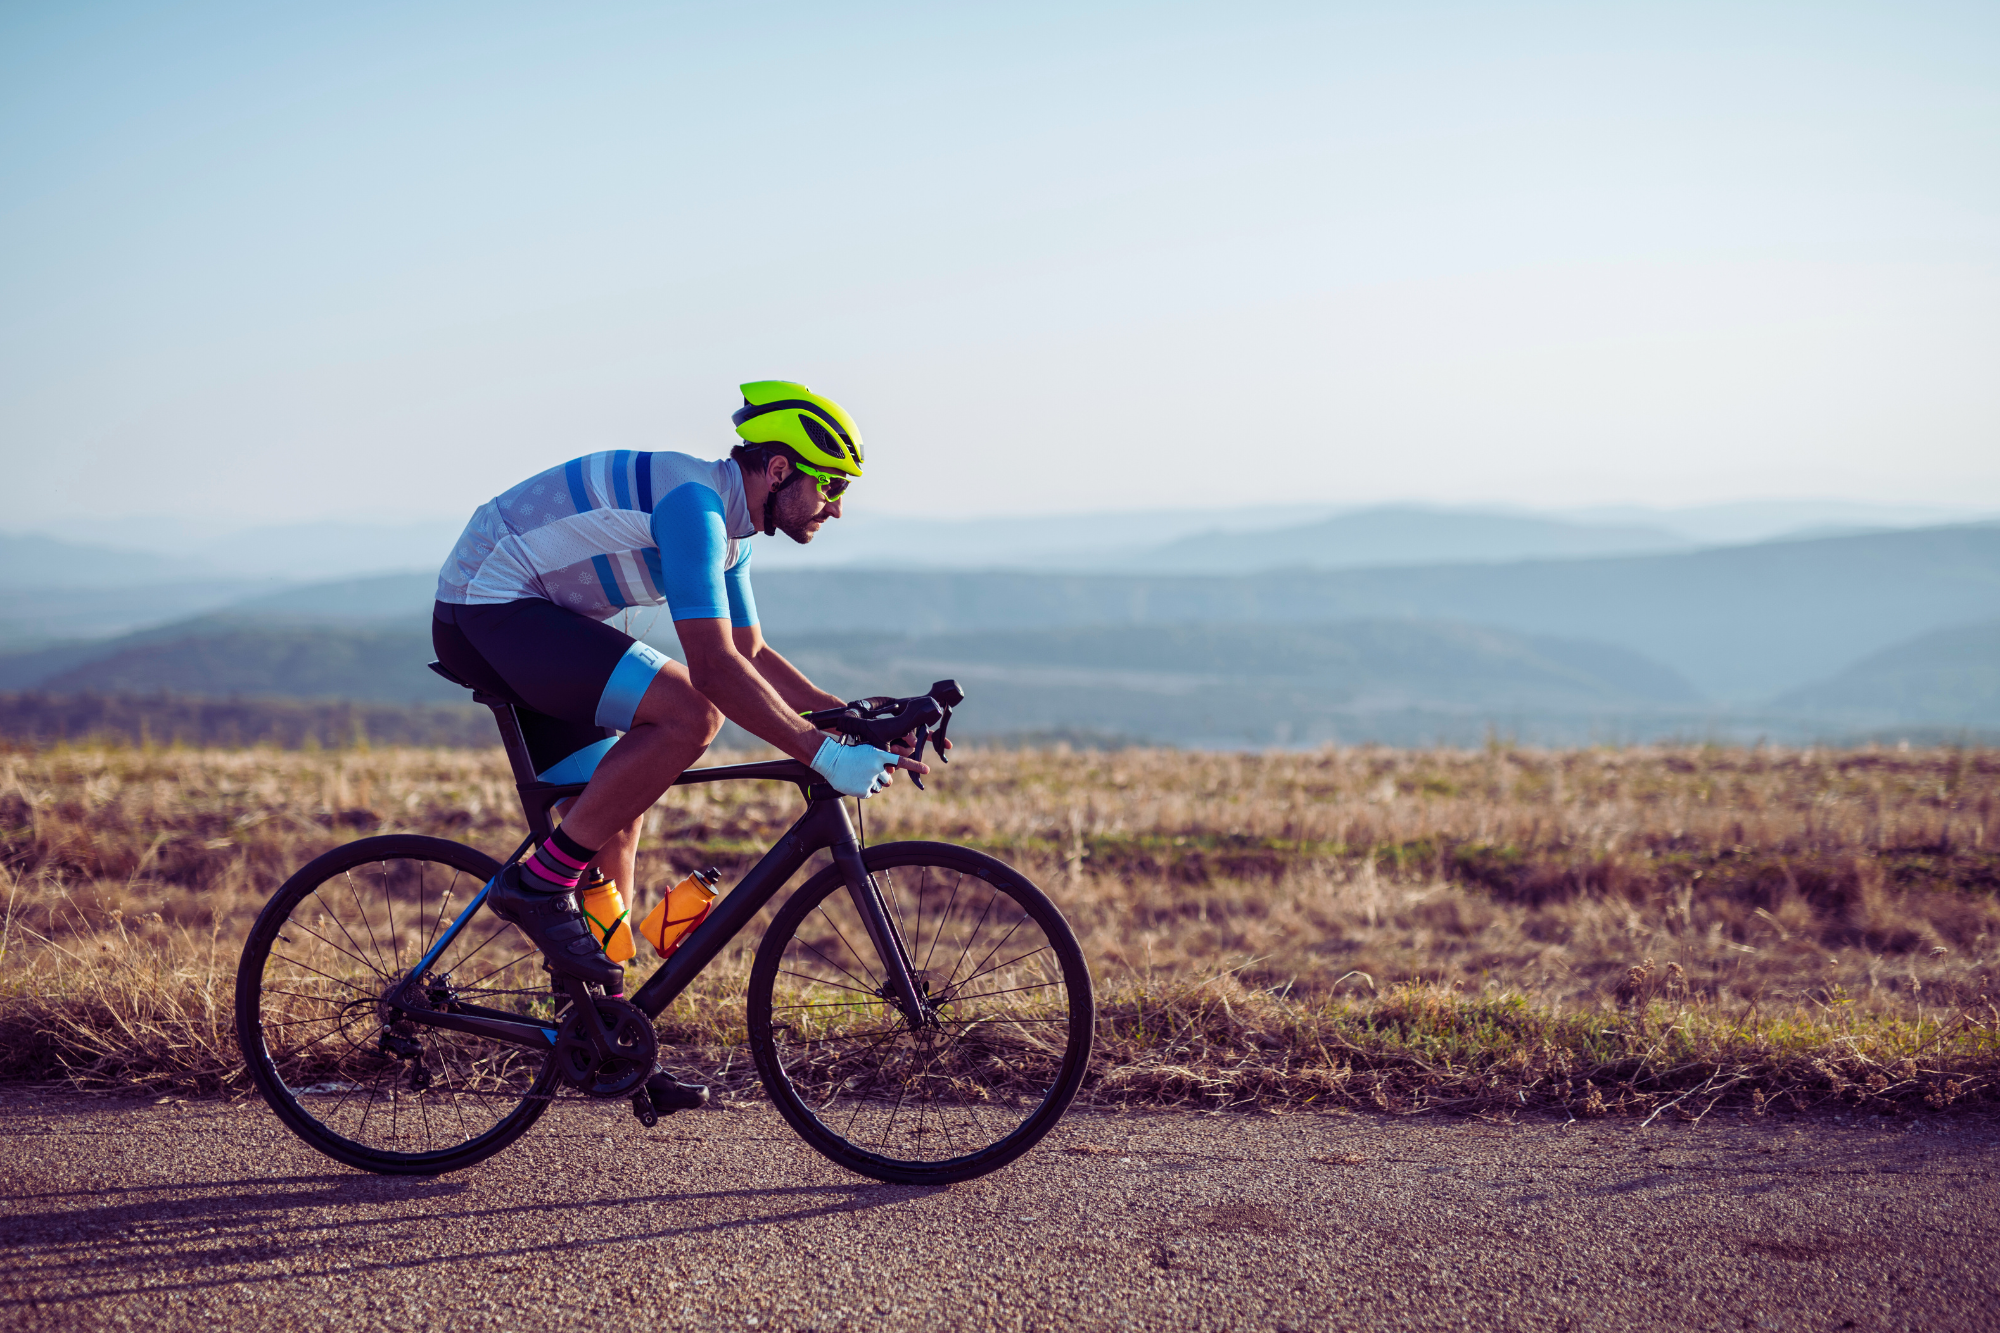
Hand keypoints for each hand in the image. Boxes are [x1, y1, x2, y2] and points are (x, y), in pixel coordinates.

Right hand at [811, 737, 929, 797]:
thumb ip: (881, 761)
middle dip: (880, 778)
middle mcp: (877, 767)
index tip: (927, 770)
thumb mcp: (868, 752)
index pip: (901, 761)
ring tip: (858, 775)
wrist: (832, 759)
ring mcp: (871, 779)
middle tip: (866, 771)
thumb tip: (890, 774)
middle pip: (888, 779)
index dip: (915, 766)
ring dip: (871, 783)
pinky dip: (863, 790)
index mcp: (880, 755)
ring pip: (879, 787)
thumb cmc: (850, 754)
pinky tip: (854, 782)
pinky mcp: (863, 790)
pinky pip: (869, 793)